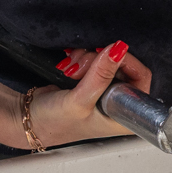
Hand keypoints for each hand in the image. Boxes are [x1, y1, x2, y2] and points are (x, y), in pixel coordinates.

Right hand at [22, 41, 141, 147]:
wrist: (30, 119)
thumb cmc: (54, 123)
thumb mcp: (79, 101)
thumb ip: (100, 76)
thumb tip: (118, 50)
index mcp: (126, 117)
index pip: (141, 80)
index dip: (126, 63)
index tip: (108, 55)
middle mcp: (120, 104)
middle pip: (126, 66)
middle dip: (103, 59)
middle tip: (84, 63)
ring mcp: (107, 93)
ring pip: (110, 61)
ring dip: (90, 58)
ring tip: (74, 68)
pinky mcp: (95, 83)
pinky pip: (97, 61)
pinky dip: (84, 59)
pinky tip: (72, 66)